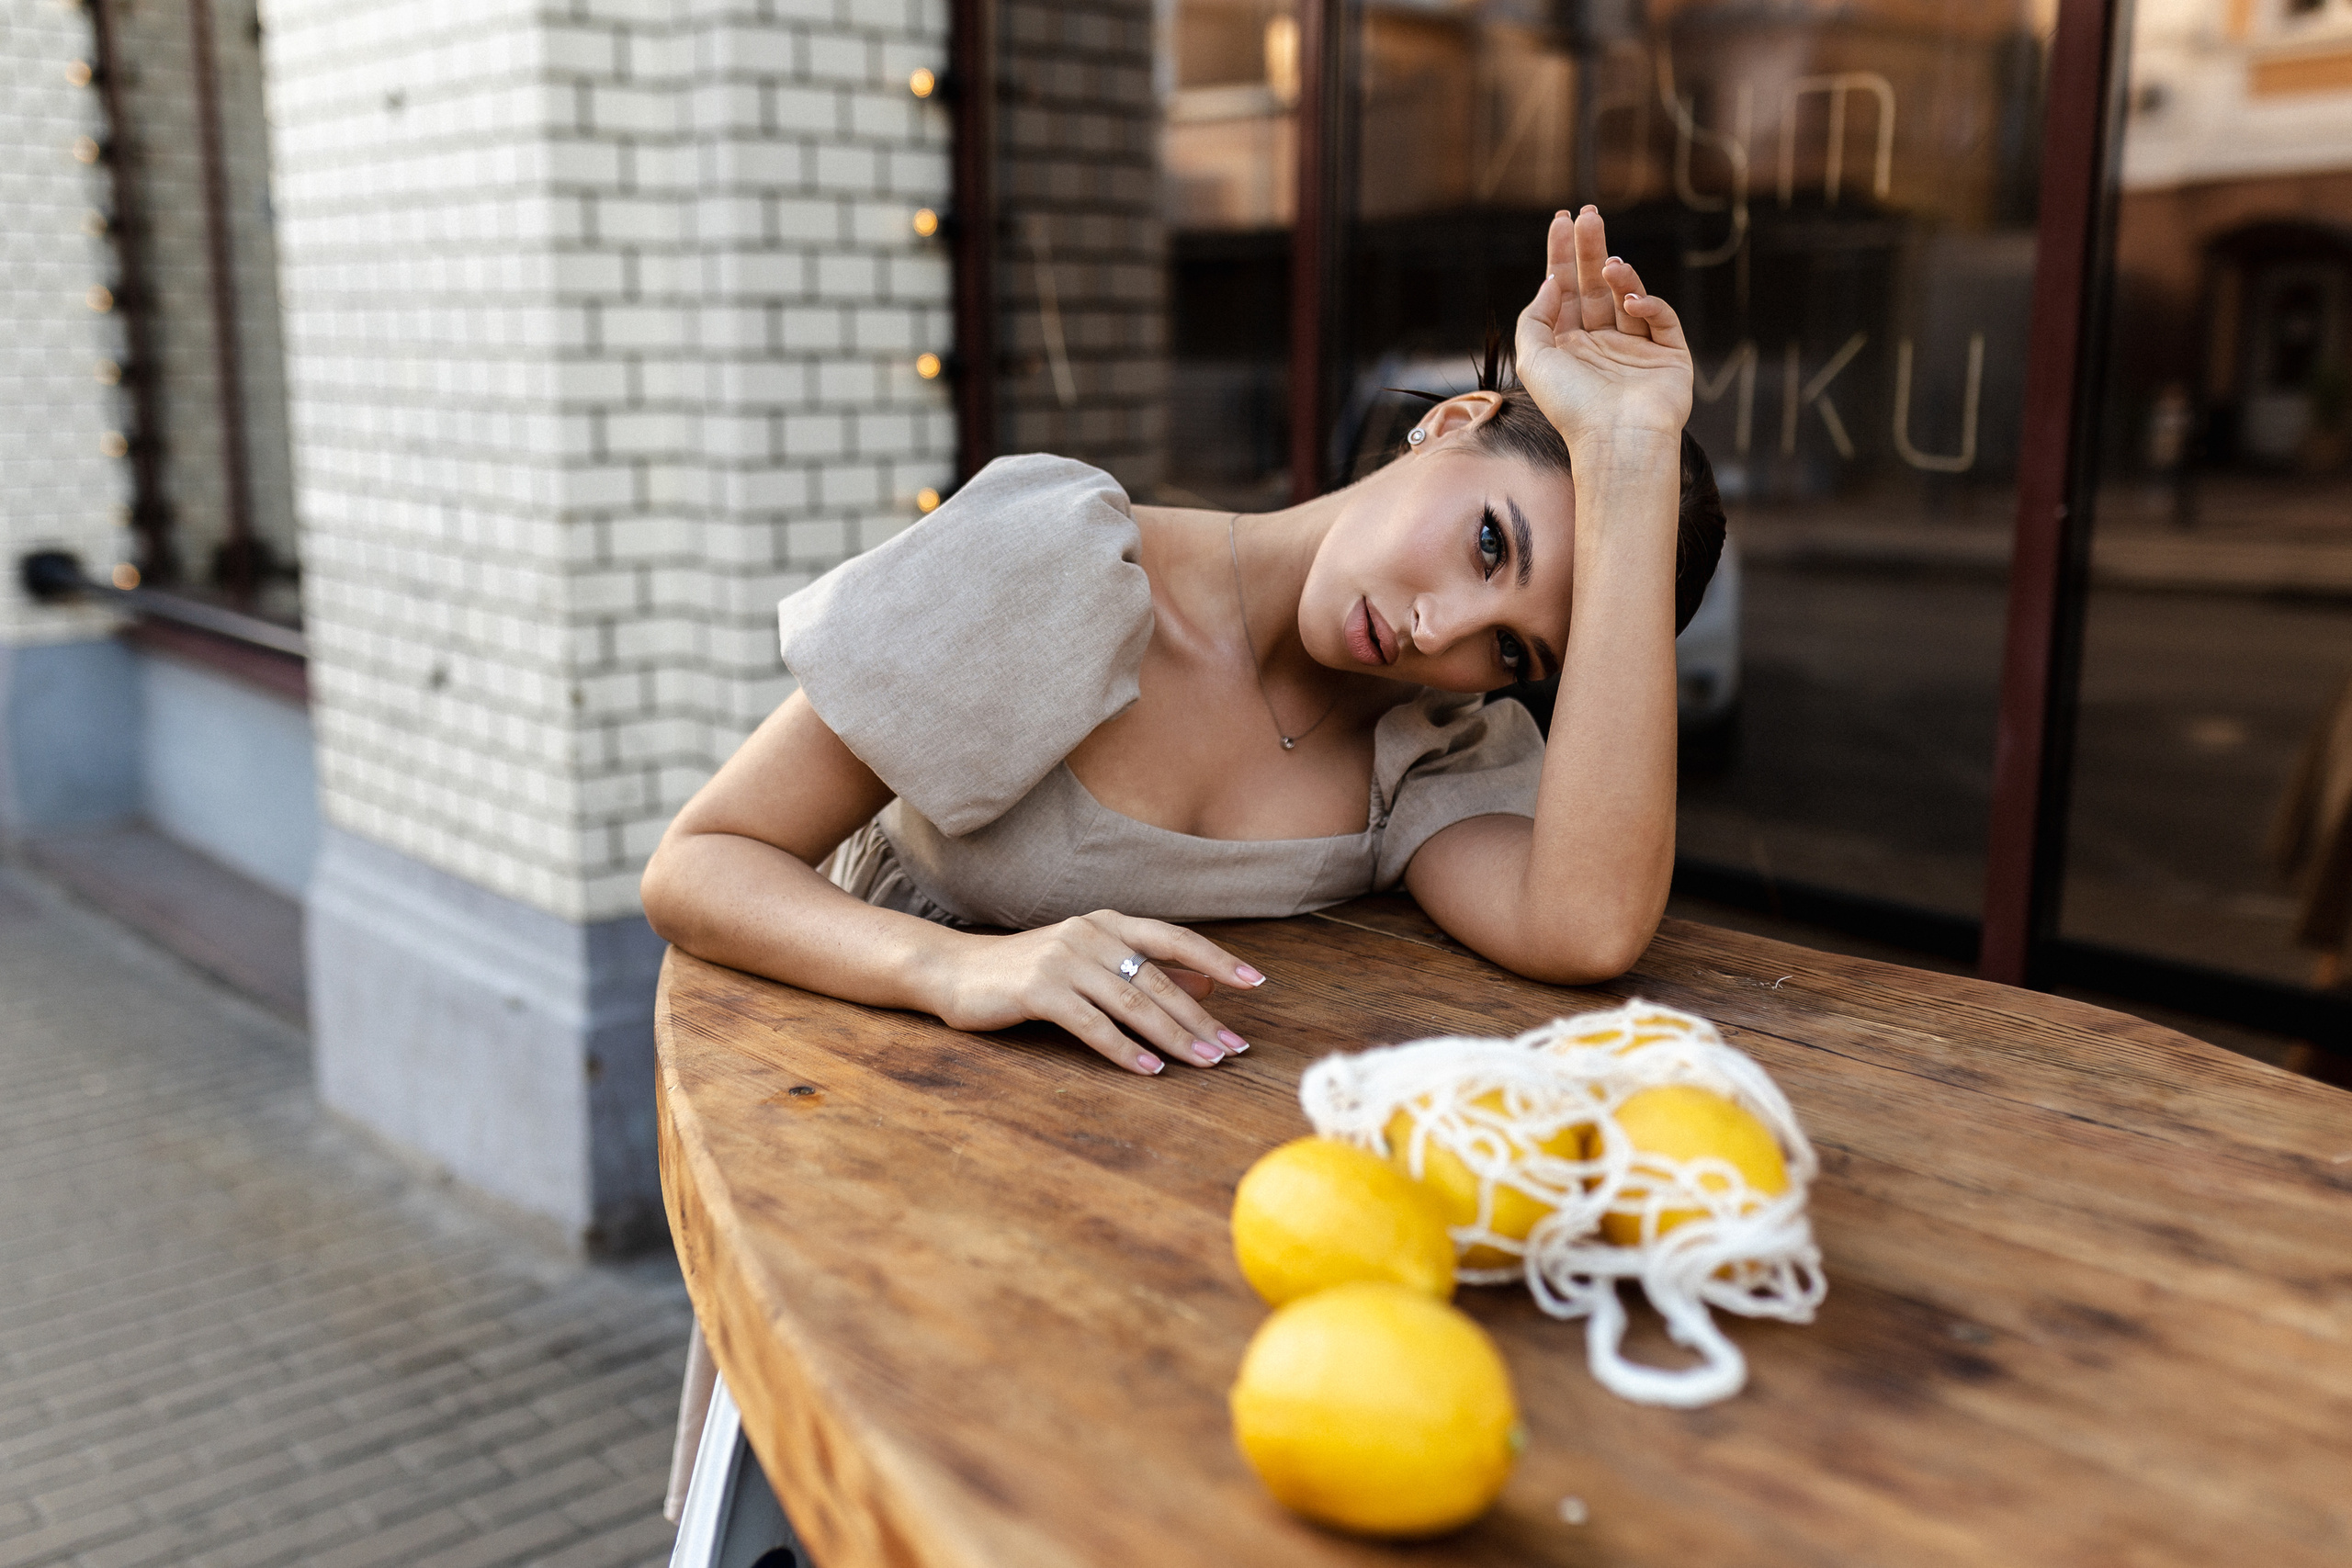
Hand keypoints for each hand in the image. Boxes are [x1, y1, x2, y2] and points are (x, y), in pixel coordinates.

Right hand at [928, 910, 1262, 1074]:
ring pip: (1133, 1003)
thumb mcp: (1089, 964)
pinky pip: (1093, 1025)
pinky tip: (1150, 1071)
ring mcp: (1064, 959)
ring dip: (1173, 1038)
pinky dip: (1125, 1050)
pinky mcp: (1039, 989)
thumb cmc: (1028, 971)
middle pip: (1159, 980)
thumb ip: (1144, 972)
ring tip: (1205, 1063)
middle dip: (1201, 1018)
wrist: (954, 971)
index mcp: (1108, 923)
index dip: (1217, 960)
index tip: (1256, 983)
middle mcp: (1090, 933)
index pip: (1174, 939)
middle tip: (1234, 1048)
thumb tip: (1207, 985)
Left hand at [1514, 207, 1692, 447]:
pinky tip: (1631, 299)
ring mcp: (1635, 349)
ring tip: (1609, 263)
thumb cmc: (1571, 405)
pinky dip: (1648, 302)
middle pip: (1595, 285)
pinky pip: (1660, 318)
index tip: (1562, 220)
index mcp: (1569, 346)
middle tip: (1589, 214)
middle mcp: (1601, 345)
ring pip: (1628, 296)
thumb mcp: (1534, 359)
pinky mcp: (1668, 355)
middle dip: (1591, 249)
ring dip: (1618, 275)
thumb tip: (1550, 281)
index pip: (1565, 290)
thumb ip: (1535, 317)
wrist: (1616, 439)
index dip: (1563, 254)